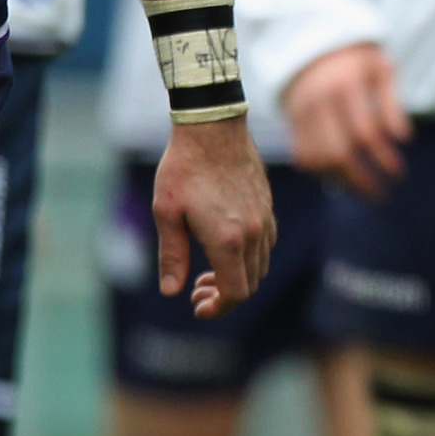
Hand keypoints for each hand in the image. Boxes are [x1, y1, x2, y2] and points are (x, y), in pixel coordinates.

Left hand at [151, 114, 274, 317]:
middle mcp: (253, 233)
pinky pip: (267, 244)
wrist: (213, 126)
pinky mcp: (267, 205)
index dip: (218, 308)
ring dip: (238, 278)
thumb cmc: (184, 168)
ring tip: (209, 273)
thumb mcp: (167, 213)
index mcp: (227, 240)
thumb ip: (172, 255)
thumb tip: (171, 291)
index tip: (197, 307)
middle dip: (224, 297)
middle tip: (197, 291)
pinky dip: (250, 258)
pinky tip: (227, 248)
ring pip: (260, 265)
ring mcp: (264, 218)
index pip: (235, 293)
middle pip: (250, 284)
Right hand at [286, 39, 409, 200]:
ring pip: (318, 161)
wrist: (312, 44)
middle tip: (381, 195)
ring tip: (364, 190)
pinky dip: (322, 173)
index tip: (400, 174)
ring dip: (342, 182)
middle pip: (338, 154)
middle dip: (362, 181)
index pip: (365, 134)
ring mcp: (300, 114)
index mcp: (345, 86)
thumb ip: (391, 103)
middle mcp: (319, 102)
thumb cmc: (356, 59)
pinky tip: (342, 178)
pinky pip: (304, 158)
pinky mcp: (291, 123)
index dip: (384, 158)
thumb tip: (404, 140)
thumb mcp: (379, 69)